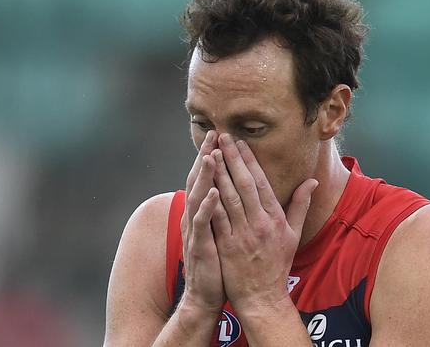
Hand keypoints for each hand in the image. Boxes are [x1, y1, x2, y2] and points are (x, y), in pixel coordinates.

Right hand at [181, 130, 224, 312]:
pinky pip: (202, 223)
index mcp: (207, 211)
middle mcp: (198, 216)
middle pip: (201, 181)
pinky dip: (207, 207)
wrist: (207, 294)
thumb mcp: (225, 231)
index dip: (216, 156)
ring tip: (211, 155)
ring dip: (205, 177)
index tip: (224, 136)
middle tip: (214, 134)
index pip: (211, 178)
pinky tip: (214, 193)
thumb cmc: (220, 261)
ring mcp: (197, 230)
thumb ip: (230, 209)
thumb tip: (232, 190)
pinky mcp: (200, 245)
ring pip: (199, 197)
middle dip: (207, 156)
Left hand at [210, 134, 317, 310]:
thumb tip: (312, 180)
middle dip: (232, 159)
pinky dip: (210, 201)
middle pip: (244, 185)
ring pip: (229, 198)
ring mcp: (243, 235)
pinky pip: (217, 219)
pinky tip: (202, 185)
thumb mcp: (294, 235)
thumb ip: (301, 205)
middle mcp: (260, 223)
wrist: (262, 297)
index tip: (240, 143)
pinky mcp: (227, 246)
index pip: (261, 183)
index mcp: (275, 218)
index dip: (249, 161)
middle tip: (222, 138)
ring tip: (210, 153)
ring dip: (218, 174)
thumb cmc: (277, 265)